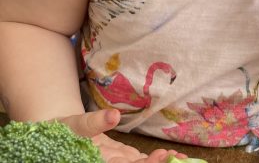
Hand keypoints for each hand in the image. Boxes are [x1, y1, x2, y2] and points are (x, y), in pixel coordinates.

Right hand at [60, 109, 186, 162]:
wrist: (60, 134)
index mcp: (96, 161)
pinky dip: (157, 158)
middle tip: (177, 157)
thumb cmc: (61, 130)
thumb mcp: (74, 124)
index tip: (162, 156)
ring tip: (182, 158)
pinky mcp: (122, 159)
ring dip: (161, 162)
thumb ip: (93, 123)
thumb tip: (114, 115)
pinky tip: (176, 156)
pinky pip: (141, 160)